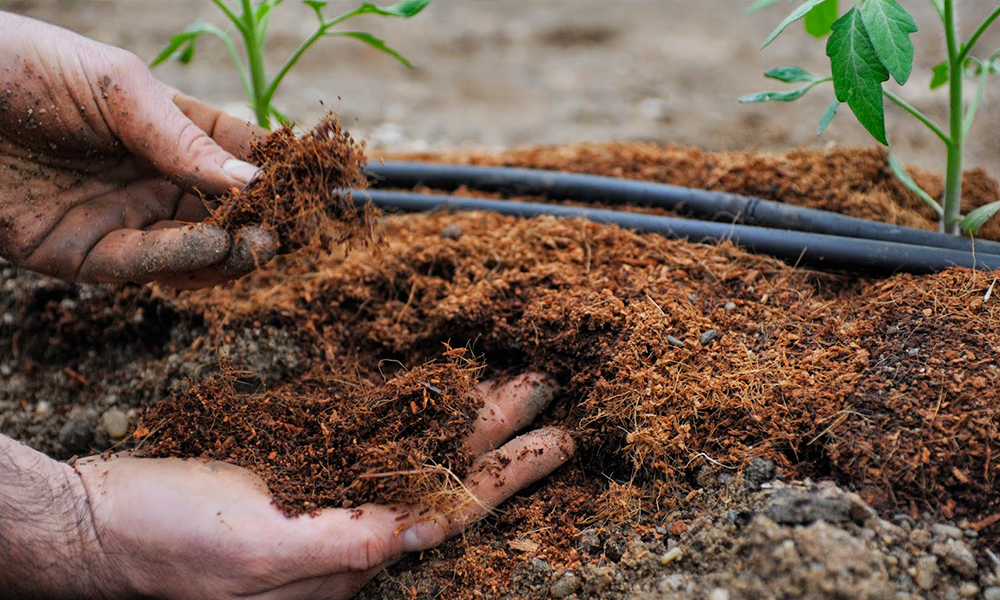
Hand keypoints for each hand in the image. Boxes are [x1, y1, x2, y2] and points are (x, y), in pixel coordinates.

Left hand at [0, 12, 275, 287]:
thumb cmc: (23, 68)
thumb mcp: (117, 87)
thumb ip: (184, 138)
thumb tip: (256, 180)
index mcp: (164, 128)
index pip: (237, 153)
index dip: (279, 169)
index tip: (319, 183)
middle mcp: (149, 178)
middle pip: (224, 211)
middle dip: (262, 221)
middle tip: (293, 227)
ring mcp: (119, 219)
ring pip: (193, 250)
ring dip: (230, 250)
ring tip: (261, 242)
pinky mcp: (81, 256)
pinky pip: (143, 266)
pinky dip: (181, 262)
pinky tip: (212, 248)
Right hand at [72, 373, 573, 599]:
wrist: (99, 523)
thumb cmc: (167, 544)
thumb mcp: (254, 552)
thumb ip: (343, 543)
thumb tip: (425, 530)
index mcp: (353, 551)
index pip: (454, 509)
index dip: (510, 475)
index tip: (558, 439)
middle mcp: (352, 522)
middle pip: (445, 471)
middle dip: (500, 431)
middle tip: (545, 384)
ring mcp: (326, 491)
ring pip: (414, 447)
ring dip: (463, 414)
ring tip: (508, 379)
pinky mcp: (297, 464)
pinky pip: (369, 434)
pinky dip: (406, 409)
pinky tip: (429, 388)